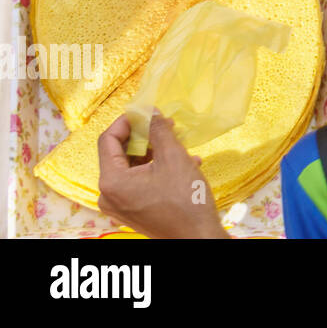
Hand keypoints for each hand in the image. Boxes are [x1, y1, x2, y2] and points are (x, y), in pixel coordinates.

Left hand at [98, 113, 227, 238]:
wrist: (196, 237)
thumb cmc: (184, 199)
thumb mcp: (174, 158)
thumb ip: (159, 131)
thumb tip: (150, 112)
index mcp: (111, 181)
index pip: (107, 141)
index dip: (126, 121)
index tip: (146, 111)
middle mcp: (108, 195)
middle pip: (119, 155)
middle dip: (144, 137)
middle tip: (165, 126)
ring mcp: (119, 205)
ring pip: (131, 168)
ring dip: (153, 153)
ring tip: (179, 145)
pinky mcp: (132, 211)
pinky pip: (137, 182)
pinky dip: (155, 170)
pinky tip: (182, 165)